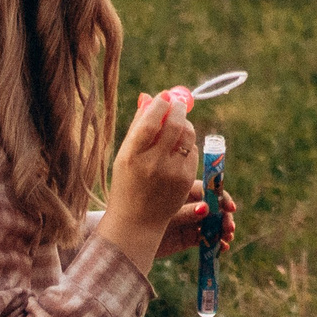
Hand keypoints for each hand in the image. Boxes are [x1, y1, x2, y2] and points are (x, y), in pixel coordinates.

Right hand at [94, 93, 200, 268]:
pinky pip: (192, 151)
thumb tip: (149, 96)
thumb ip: (137, 125)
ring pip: (187, 136)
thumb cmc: (127, 183)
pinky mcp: (186, 180)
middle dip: (178, 108)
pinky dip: (187, 144)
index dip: (160, 104)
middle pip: (173, 125)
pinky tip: (178, 147)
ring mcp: (172, 173)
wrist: (137, 220)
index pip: (150, 122)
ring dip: (185, 123)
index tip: (165, 96)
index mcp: (132, 156)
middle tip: (177, 102)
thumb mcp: (125, 155)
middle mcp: (153, 164)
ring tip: (177, 123)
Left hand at [152, 181, 240, 259]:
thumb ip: (185, 212)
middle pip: (214, 208)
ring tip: (227, 237)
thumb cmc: (144, 219)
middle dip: (224, 217)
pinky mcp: (189, 238)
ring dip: (223, 230)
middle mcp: (189, 205)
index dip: (221, 198)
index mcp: (182, 192)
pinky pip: (206, 239)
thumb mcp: (164, 214)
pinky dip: (216, 243)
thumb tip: (206, 208)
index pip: (207, 191)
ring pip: (212, 224)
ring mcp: (190, 221)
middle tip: (229, 227)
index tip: (230, 207)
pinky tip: (223, 247)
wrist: (128, 240)